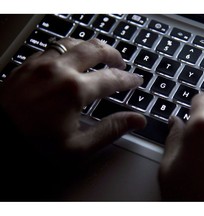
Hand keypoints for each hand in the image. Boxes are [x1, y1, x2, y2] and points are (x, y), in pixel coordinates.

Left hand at [0, 38, 145, 158]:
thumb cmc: (34, 146)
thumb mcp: (78, 146)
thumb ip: (111, 129)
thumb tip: (137, 120)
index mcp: (74, 90)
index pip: (112, 78)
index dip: (128, 79)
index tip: (136, 80)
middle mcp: (59, 70)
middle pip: (95, 49)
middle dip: (114, 55)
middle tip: (121, 63)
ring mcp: (41, 63)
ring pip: (74, 42)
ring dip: (91, 47)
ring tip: (99, 56)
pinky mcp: (28, 64)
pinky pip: (54, 46)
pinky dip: (69, 49)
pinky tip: (72, 58)